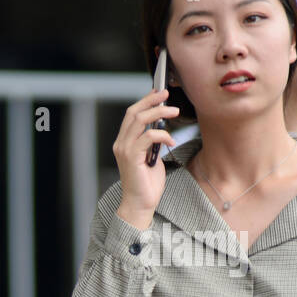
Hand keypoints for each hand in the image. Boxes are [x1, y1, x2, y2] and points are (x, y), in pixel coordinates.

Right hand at [113, 88, 178, 223]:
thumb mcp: (151, 157)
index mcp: (124, 142)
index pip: (132, 114)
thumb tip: (161, 128)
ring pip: (140, 120)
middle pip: (134, 112)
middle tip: (166, 94)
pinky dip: (162, 135)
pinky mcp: (132, 157)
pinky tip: (171, 141)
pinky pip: (148, 137)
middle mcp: (121, 143)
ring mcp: (124, 150)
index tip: (158, 93)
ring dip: (159, 113)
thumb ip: (152, 143)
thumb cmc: (147, 184)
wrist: (140, 204)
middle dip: (151, 100)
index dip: (145, 101)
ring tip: (174, 111)